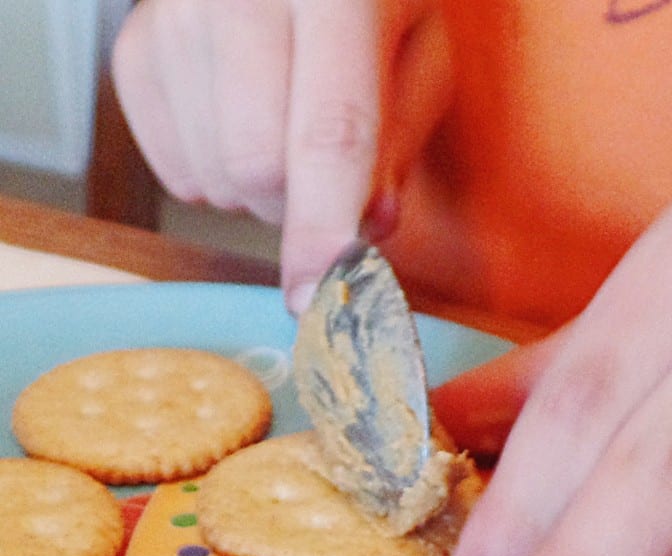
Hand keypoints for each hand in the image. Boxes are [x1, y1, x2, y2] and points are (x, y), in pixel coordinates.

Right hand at [112, 0, 451, 311]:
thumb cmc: (367, 4)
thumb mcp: (420, 56)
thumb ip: (400, 140)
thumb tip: (368, 226)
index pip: (329, 133)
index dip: (324, 226)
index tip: (317, 294)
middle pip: (257, 165)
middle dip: (298, 205)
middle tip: (323, 176)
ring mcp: (176, 15)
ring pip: (213, 176)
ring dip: (258, 193)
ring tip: (281, 134)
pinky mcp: (135, 46)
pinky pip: (173, 173)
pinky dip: (215, 177)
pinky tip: (238, 128)